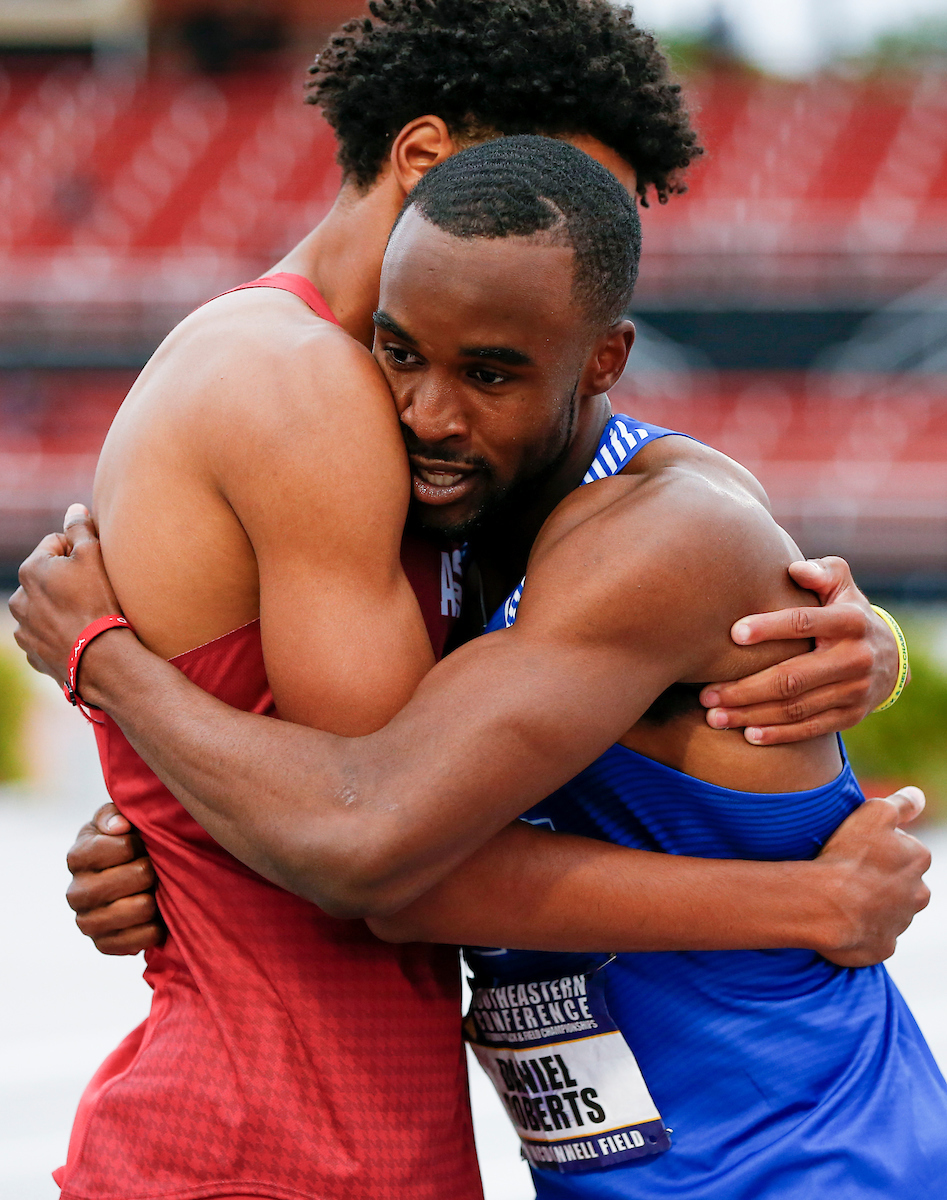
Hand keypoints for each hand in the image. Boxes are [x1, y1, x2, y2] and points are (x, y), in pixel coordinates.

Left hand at [9, 504, 121, 686]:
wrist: (102, 659)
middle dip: (66, 581)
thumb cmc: (99, 602)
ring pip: (43, 607)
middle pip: (46, 578)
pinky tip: (79, 636)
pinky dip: (58, 634)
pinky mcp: (32, 653)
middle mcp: (19, 599)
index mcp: (30, 570)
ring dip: (60, 608)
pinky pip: (45, 635)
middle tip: (93, 593)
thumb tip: (73, 508)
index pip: (55, 544)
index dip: (79, 552)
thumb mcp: (94, 556)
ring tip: (86, 617)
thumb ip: (80, 528)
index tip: (95, 568)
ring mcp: (23, 629)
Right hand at [66, 803, 164, 955]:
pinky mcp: (102, 944)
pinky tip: (154, 917)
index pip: (122, 847)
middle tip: (152, 869)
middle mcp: (76, 892)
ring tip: (152, 891)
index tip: (140, 844)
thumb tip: (119, 827)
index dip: (140, 844)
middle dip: (152, 870)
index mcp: (77, 857)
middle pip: (138, 876)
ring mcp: (87, 921)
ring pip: (141, 908)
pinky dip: (154, 929)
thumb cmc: (123, 841)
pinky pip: (139, 940)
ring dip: (155, 898)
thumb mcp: (116, 819)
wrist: (124, 877)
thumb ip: (114, 815)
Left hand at [700, 556, 898, 744]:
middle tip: (706, 694)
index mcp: (850, 621)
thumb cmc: (846, 611)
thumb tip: (795, 568)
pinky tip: (747, 735)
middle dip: (744, 689)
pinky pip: (810, 728)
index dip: (769, 627)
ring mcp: (854, 691)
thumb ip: (821, 571)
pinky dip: (778, 734)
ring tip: (714, 717)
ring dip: (751, 715)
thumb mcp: (841, 585)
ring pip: (796, 708)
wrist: (890, 657)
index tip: (733, 634)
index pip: (805, 623)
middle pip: (792, 677)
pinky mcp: (850, 716)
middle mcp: (855, 658)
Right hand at [812, 787, 929, 966]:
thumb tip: (919, 796)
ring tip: (840, 895)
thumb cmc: (849, 855)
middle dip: (882, 878)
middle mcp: (917, 894)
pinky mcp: (882, 947)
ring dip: (871, 904)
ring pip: (889, 910)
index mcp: (918, 860)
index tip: (859, 847)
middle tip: (850, 870)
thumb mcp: (874, 813)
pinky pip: (874, 936)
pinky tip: (840, 918)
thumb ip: (901, 803)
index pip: (906, 849)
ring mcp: (900, 923)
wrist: (827, 905)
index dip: (880, 846)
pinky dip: (861, 930)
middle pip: (902, 882)